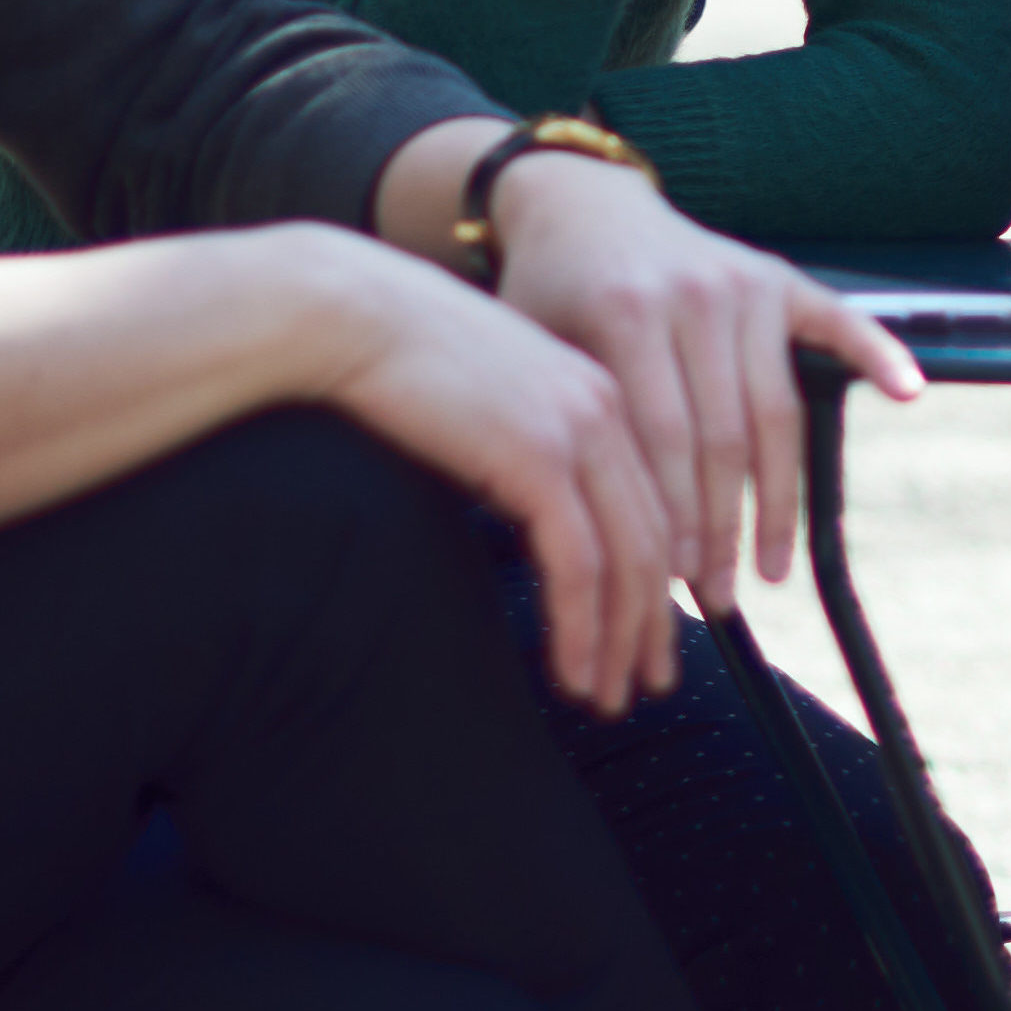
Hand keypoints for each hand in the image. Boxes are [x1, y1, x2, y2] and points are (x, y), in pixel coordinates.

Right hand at [300, 239, 701, 712]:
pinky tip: (572, 672)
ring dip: (619, 642)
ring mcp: (579, 432)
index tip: (648, 636)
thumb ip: (529, 460)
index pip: (652, 504)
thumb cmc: (402, 363)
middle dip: (651, 624)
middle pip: (654, 539)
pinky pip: (579, 565)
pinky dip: (581, 629)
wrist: (353, 314)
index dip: (657, 580)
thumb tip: (541, 529)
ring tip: (607, 696)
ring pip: (627, 561)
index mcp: (603, 392)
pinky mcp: (540, 459)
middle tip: (645, 682)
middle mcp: (607, 409)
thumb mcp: (491, 412)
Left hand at [484, 154, 923, 645]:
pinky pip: (837, 322)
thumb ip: (576, 426)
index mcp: (627, 314)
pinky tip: (907, 392)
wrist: (575, 203)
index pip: (666, 441)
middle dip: (723, 529)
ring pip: (774, 411)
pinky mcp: (778, 277)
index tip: (676, 584)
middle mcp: (695, 295)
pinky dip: (876, 353)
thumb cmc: (546, 296)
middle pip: (724, 438)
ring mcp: (744, 283)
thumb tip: (600, 543)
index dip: (676, 519)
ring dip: (777, 501)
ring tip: (771, 566)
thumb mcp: (538, 353)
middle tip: (719, 596)